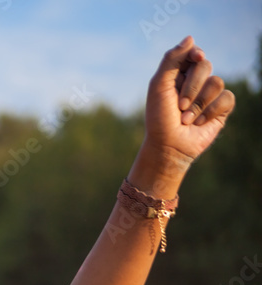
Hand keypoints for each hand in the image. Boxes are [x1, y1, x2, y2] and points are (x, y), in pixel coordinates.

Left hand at [145, 36, 235, 165]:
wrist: (168, 146)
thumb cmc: (159, 117)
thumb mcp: (159, 86)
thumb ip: (171, 60)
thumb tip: (190, 37)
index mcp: (178, 74)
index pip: (193, 54)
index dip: (196, 53)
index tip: (195, 58)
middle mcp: (195, 82)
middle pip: (205, 66)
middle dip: (191, 86)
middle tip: (179, 106)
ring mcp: (209, 94)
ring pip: (217, 82)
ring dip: (199, 103)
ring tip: (185, 118)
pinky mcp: (221, 108)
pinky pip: (226, 98)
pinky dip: (210, 111)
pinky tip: (198, 123)